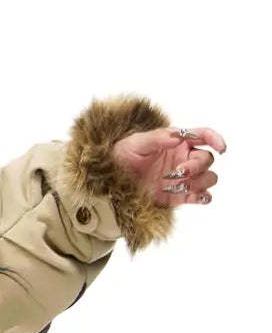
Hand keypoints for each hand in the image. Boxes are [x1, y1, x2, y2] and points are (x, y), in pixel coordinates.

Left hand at [111, 124, 225, 207]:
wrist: (111, 182)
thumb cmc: (122, 156)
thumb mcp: (136, 143)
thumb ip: (157, 138)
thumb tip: (178, 136)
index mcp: (177, 142)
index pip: (204, 136)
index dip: (216, 139)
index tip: (221, 148)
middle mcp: (184, 159)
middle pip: (207, 160)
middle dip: (197, 166)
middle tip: (178, 171)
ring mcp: (184, 178)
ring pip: (209, 178)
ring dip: (199, 181)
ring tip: (176, 184)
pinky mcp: (180, 196)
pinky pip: (202, 197)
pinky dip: (202, 197)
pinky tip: (192, 196)